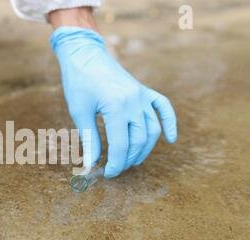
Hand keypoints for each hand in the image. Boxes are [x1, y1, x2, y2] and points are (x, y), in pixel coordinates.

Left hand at [51, 27, 176, 177]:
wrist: (84, 54)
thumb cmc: (78, 82)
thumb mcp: (80, 112)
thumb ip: (89, 140)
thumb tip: (91, 165)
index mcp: (116, 106)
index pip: (121, 145)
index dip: (116, 164)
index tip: (108, 174)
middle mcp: (134, 101)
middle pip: (138, 140)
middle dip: (128, 159)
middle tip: (117, 168)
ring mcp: (142, 95)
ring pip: (152, 129)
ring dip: (144, 148)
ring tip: (132, 160)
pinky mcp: (144, 91)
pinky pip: (163, 108)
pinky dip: (169, 123)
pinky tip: (171, 139)